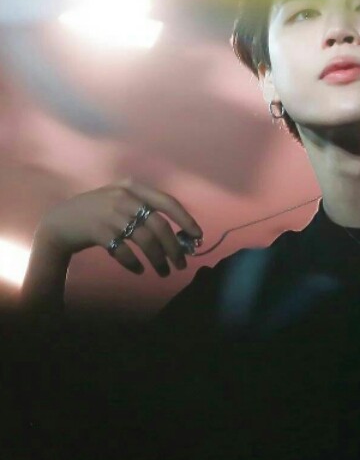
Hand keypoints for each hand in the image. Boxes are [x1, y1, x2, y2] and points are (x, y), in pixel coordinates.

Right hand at [37, 179, 203, 276]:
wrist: (61, 222)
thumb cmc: (100, 214)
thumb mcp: (122, 201)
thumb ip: (147, 211)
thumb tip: (182, 235)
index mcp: (133, 187)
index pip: (167, 202)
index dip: (186, 219)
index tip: (198, 236)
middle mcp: (123, 197)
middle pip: (159, 225)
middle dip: (174, 247)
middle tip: (182, 264)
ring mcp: (109, 213)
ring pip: (145, 240)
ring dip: (158, 259)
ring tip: (165, 272)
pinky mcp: (97, 231)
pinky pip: (124, 251)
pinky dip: (134, 263)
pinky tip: (140, 270)